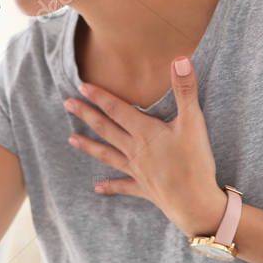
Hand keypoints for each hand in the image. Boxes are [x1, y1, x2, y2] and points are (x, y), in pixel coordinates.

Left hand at [63, 56, 227, 236]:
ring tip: (71, 139)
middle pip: (106, 129)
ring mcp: (137, 171)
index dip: (100, 96)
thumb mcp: (193, 122)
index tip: (82, 86)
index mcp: (145, 132)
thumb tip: (179, 59)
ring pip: (107, 155)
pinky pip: (123, 186)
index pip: (117, 109)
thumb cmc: (195, 162)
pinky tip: (97, 188)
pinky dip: (110, 186)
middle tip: (67, 104)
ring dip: (89, 146)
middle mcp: (135, 150)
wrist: (196, 203)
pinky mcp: (144, 189)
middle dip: (86, 115)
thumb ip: (185, 90)